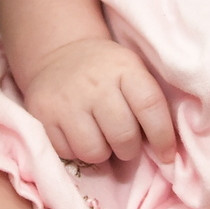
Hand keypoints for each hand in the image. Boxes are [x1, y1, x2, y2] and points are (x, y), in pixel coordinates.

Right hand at [18, 36, 173, 164]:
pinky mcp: (43, 113)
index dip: (163, 137)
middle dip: (129, 150)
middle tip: (126, 145)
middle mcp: (95, 83)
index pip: (150, 107)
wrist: (59, 53)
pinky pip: (67, 153)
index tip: (166, 155)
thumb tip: (166, 152)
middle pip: (123, 137)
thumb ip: (149, 103)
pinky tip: (79, 135)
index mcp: (125, 68)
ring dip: (102, 154)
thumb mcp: (133, 71)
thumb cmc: (106, 71)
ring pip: (94, 151)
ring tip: (101, 140)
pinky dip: (77, 152)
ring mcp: (67, 99)